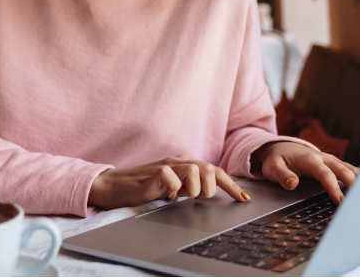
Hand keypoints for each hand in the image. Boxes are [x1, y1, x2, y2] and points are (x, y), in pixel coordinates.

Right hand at [88, 155, 251, 210]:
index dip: (232, 185)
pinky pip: (173, 180)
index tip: (244, 199)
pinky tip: (165, 195)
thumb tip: (212, 192)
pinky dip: (173, 190)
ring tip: (177, 196)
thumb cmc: (145, 188)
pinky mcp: (154, 173)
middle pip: (211, 169)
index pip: (216, 171)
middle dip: (209, 189)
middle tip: (193, 198)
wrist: (115, 186)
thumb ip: (191, 186)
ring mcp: (167, 165)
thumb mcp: (174, 188)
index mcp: (186, 163)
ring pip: (196, 172)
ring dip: (192, 190)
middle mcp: (179, 161)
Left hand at [251, 142, 359, 204]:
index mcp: (309, 159)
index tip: (340, 202)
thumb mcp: (272, 168)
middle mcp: (324, 158)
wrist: (281, 148)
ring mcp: (332, 161)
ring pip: (351, 169)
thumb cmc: (277, 160)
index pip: (324, 174)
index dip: (333, 187)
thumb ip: (282, 176)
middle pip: (343, 170)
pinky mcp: (336, 165)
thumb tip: (293, 183)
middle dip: (354, 185)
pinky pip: (352, 170)